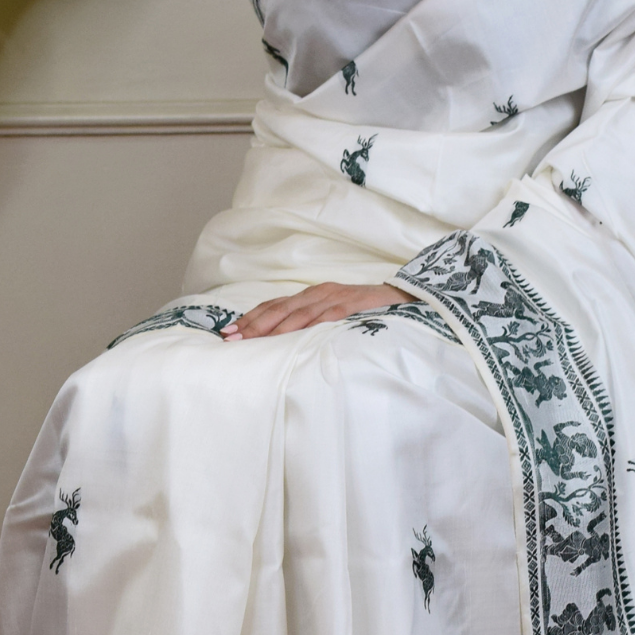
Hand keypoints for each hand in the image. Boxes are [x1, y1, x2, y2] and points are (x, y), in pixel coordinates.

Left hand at [221, 283, 415, 337]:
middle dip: (253, 324)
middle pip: (279, 308)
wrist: (406, 296)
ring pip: (297, 313)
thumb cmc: (369, 310)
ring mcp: (335, 297)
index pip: (274, 305)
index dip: (250, 318)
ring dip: (272, 327)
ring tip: (252, 339)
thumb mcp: (336, 314)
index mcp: (313, 295)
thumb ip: (314, 322)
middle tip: (230, 339)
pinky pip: (325, 316)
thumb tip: (286, 342)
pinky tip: (291, 336)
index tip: (228, 333)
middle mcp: (319, 293)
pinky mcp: (352, 305)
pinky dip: (307, 325)